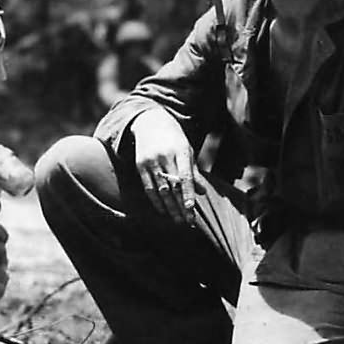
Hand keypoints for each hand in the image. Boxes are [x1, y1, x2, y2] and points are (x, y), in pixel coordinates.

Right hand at [131, 109, 202, 224]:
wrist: (149, 121)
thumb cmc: (173, 138)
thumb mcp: (187, 150)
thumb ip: (194, 171)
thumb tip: (202, 192)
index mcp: (180, 150)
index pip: (184, 176)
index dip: (187, 193)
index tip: (190, 209)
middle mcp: (165, 156)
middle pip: (173, 186)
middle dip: (180, 206)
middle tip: (187, 222)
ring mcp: (151, 161)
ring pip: (160, 189)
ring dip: (169, 207)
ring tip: (177, 220)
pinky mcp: (140, 165)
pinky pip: (148, 188)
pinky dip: (156, 201)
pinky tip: (163, 211)